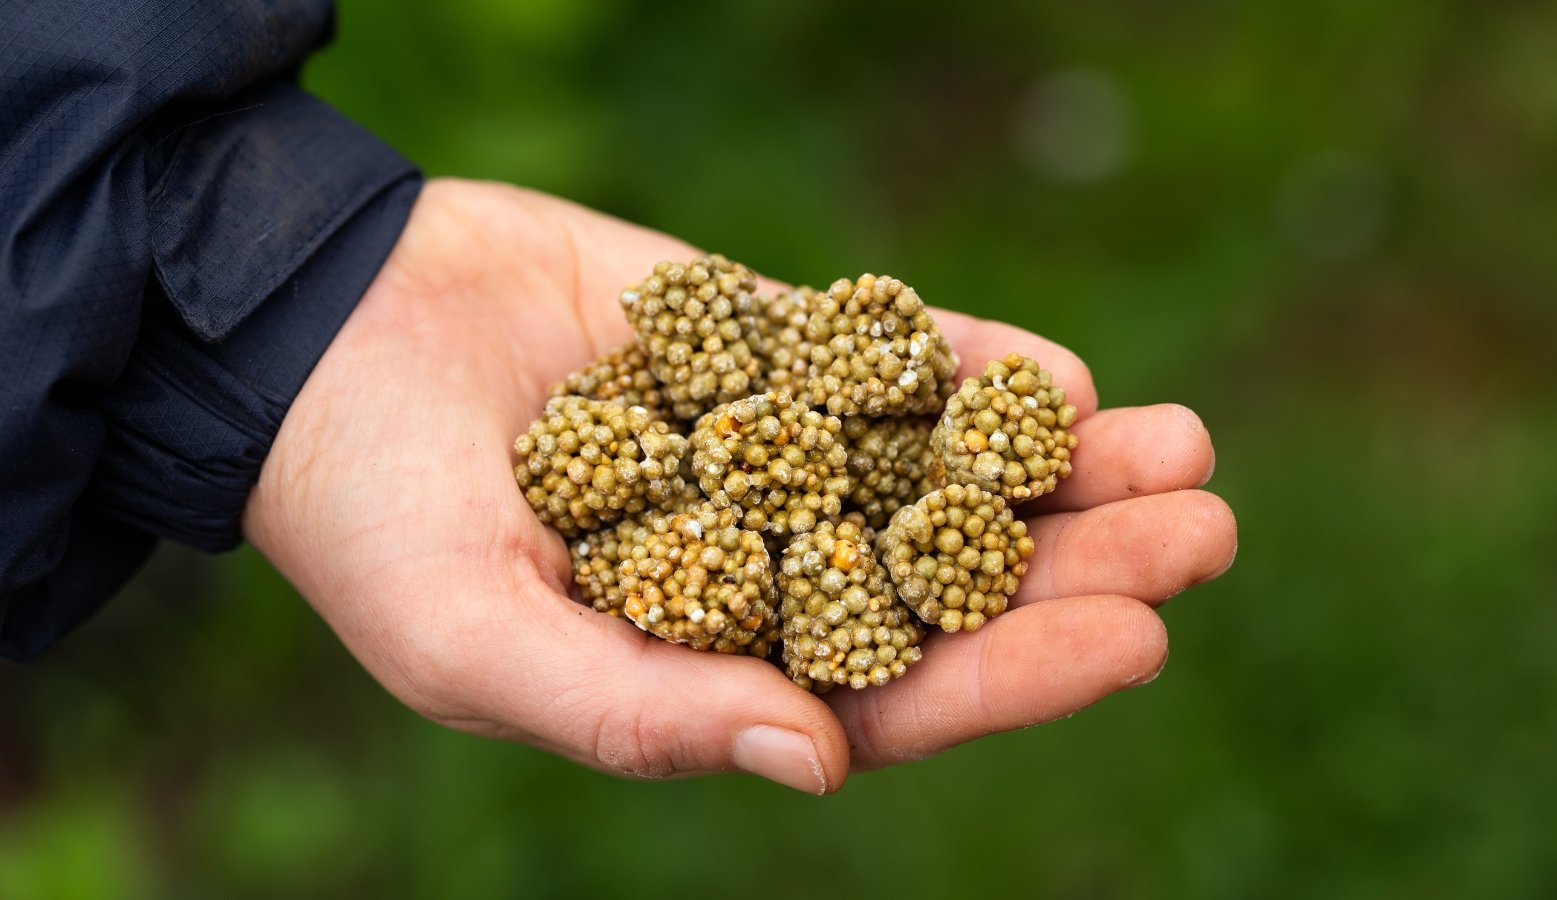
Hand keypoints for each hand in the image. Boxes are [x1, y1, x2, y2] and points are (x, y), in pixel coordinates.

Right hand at [243, 178, 1236, 792]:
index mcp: (714, 668)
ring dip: (1059, 465)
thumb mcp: (478, 642)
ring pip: (943, 470)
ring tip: (1181, 447)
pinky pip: (883, 363)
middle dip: (1078, 563)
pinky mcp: (760, 348)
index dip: (1014, 674)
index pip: (894, 694)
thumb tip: (811, 765)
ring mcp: (774, 452)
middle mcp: (766, 567)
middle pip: (952, 580)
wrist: (315, 334)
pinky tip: (1061, 378)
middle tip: (1204, 529)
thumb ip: (636, 713)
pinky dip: (968, 369)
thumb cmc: (372, 516)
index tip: (1133, 637)